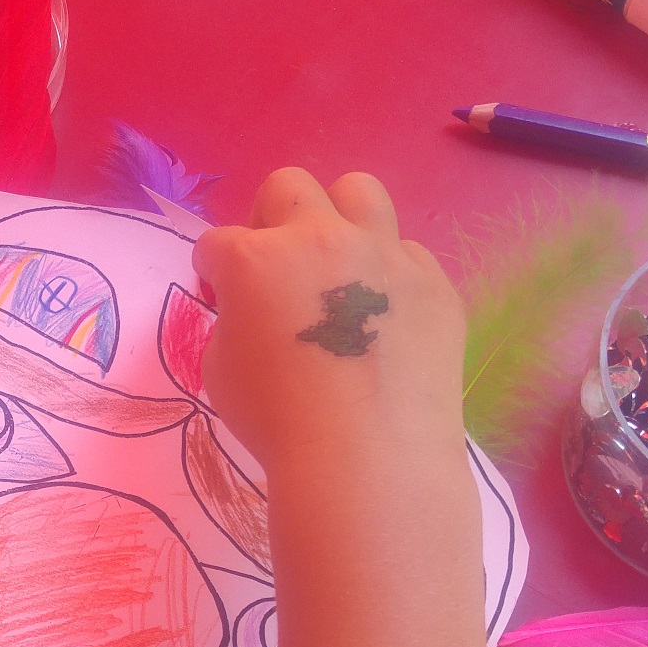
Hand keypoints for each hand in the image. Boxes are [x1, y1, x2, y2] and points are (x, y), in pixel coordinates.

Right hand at [190, 168, 465, 477]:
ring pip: (360, 193)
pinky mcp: (434, 283)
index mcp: (255, 259)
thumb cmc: (279, 423)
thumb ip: (233, 323)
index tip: (219, 294)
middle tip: (276, 267)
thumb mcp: (221, 372)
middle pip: (288, 188)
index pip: (217, 242)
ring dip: (340, 219)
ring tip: (339, 266)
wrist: (368, 459)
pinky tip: (387, 318)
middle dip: (271, 220)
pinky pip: (409, 255)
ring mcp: (385, 255)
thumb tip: (255, 312)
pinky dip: (390, 276)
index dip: (213, 270)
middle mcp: (321, 239)